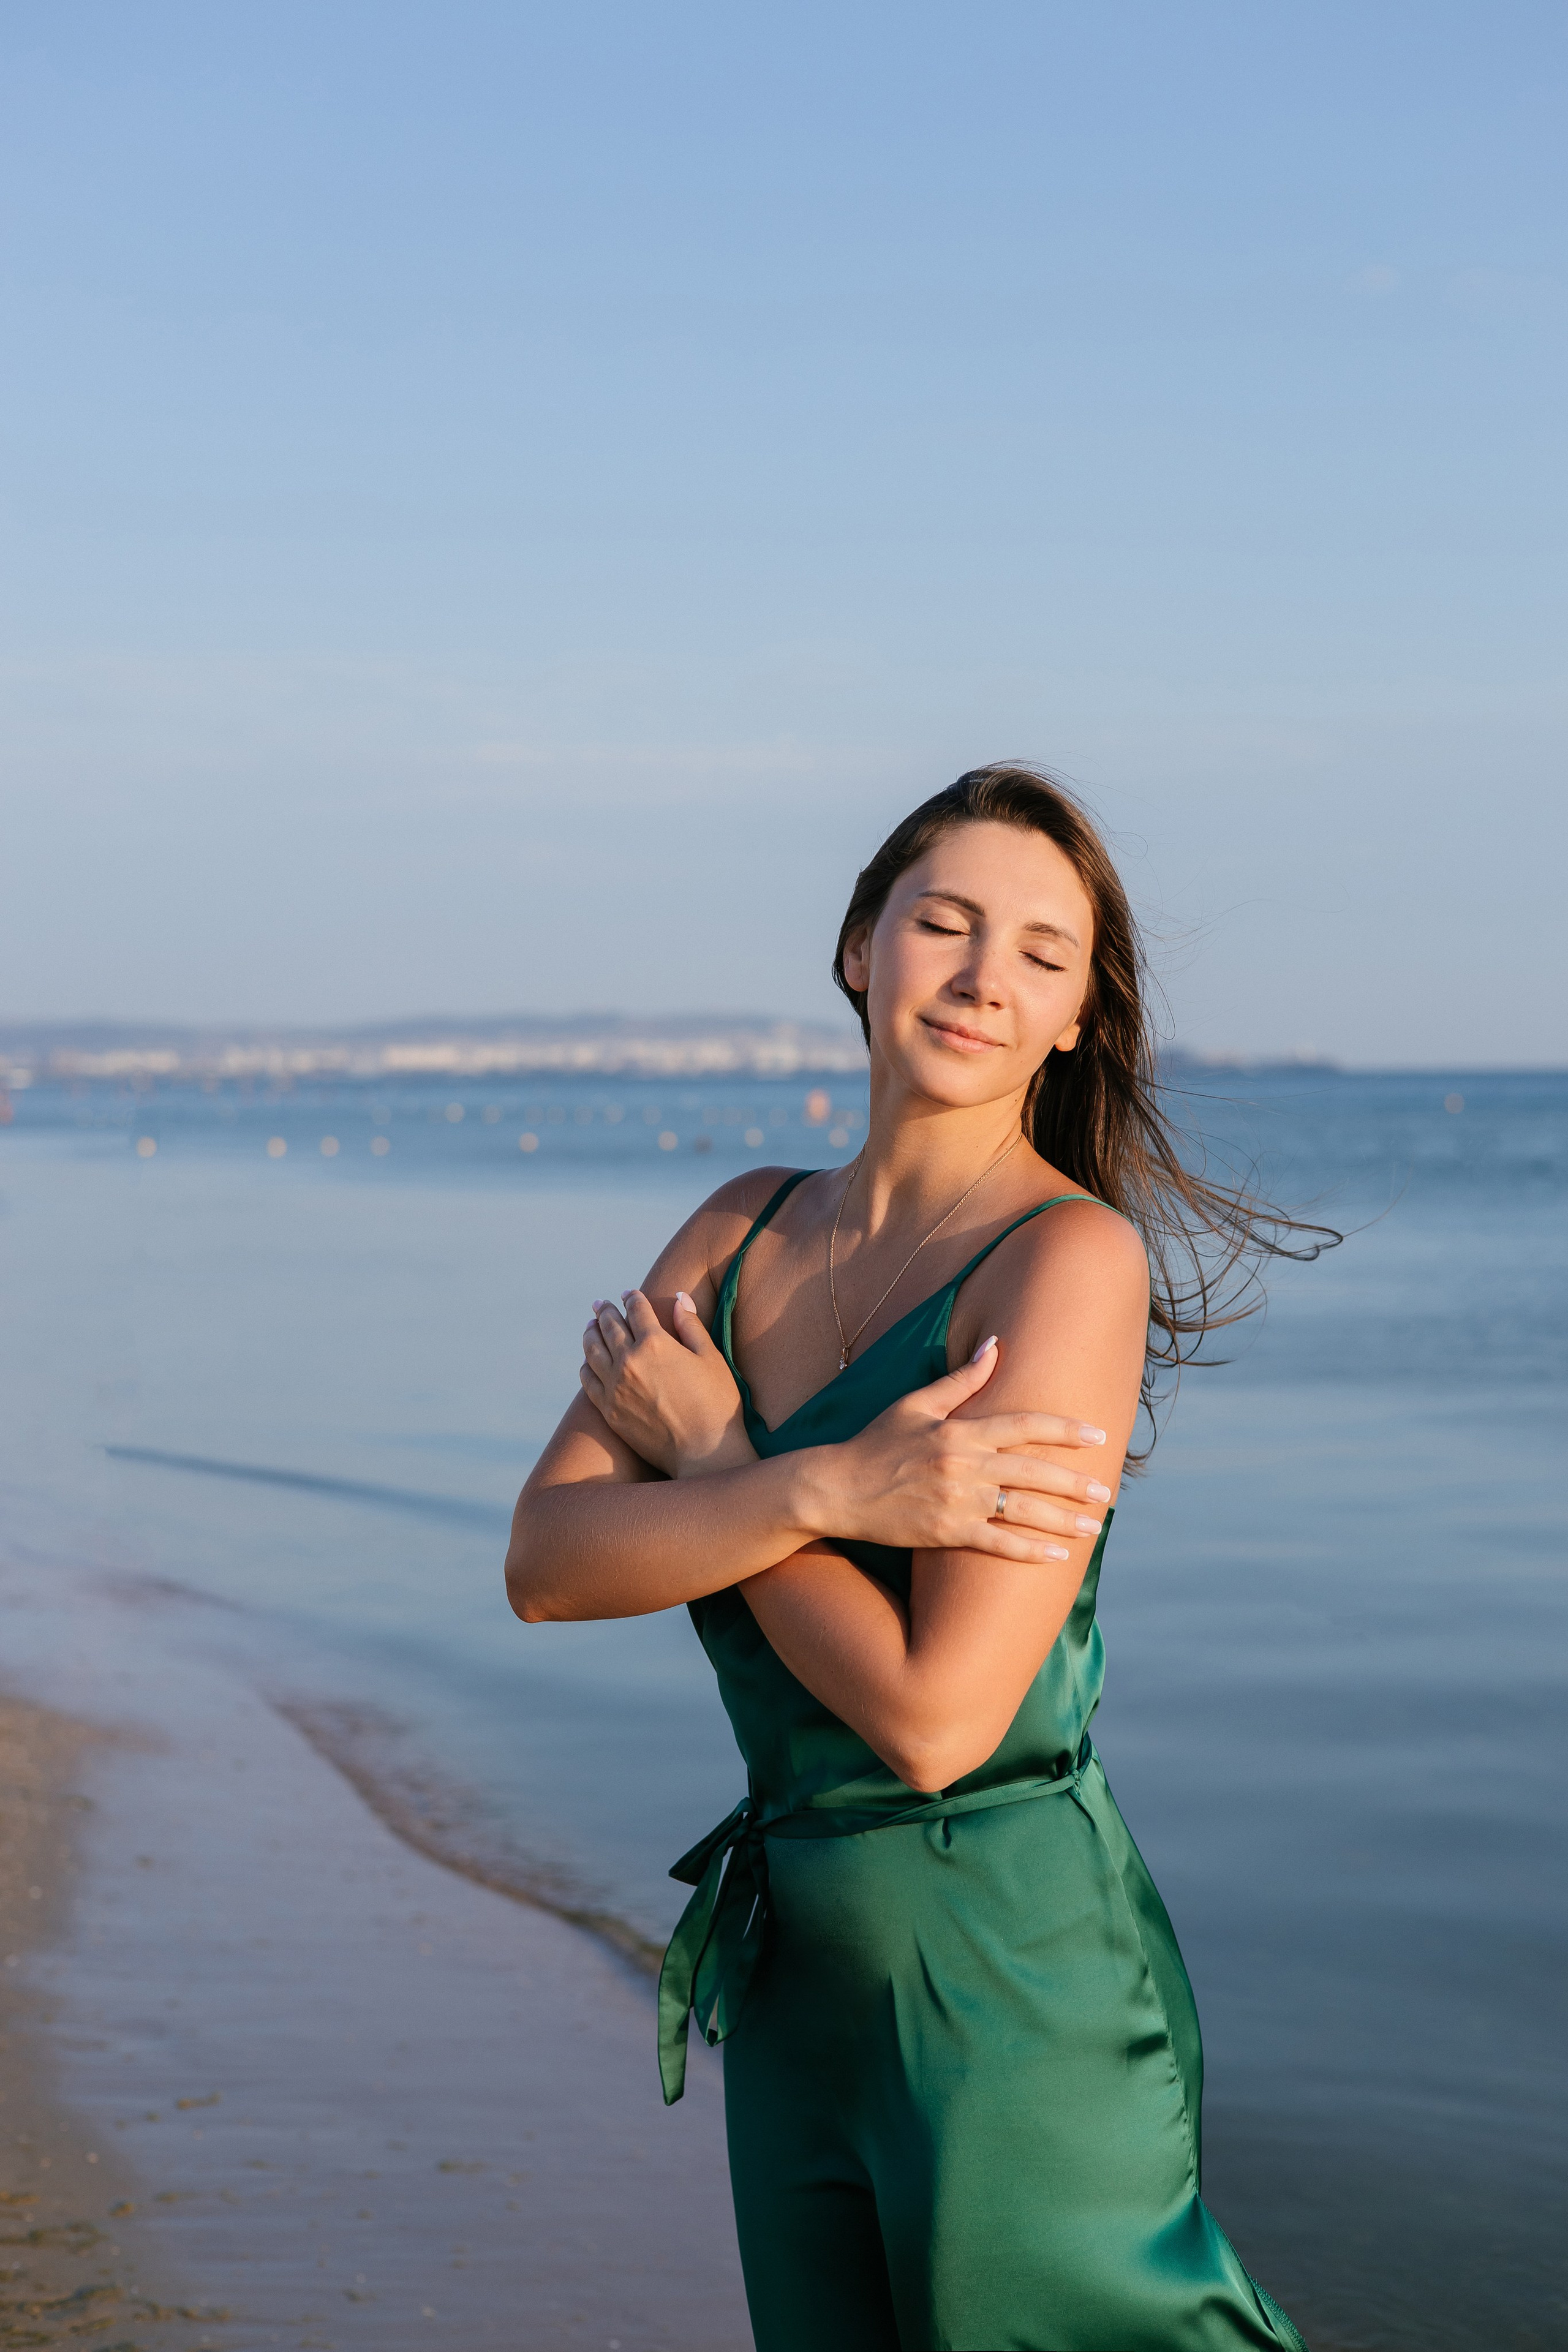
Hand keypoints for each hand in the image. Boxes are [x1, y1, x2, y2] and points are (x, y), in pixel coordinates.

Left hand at [580, 1290, 753, 1477]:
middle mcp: (629, 1361)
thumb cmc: (716, 1403)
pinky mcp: (609, 1410)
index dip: (632, 1299)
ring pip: (593, 1351)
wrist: (703, 1451)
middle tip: (601, 1304)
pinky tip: (588, 1361)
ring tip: (591, 1326)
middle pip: (610, 1327)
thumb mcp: (710, 1357)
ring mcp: (615, 1386)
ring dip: (591, 1334)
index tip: (629, 1294)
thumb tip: (679, 1297)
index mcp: (656, 1343)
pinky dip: (586, 1365)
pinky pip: (588, 1380)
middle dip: (606, 1312)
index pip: (637, 1310)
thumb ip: (691, 1325)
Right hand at [802, 1339, 1112, 1563]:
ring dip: (1062, 1520)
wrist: (834, 1489)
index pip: (1024, 1424)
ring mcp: (956, 1501)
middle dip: (1074, 1481)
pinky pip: (997, 1543)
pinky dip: (1029, 1551)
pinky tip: (1056, 1557)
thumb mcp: (915, 1403)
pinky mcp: (945, 1532)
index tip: (1097, 1433)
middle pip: (1032, 1470)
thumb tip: (995, 1345)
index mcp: (959, 1430)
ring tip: (1093, 1526)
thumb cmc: (874, 1443)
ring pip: (1022, 1510)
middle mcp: (963, 1465)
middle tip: (1107, 1490)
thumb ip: (961, 1379)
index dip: (1064, 1429)